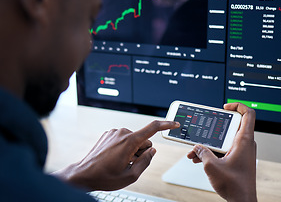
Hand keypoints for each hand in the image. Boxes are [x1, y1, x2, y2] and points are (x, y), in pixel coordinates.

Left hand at [53, 120, 179, 190]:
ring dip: (132, 150)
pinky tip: (114, 157)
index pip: (153, 128)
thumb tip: (152, 152)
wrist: (84, 174)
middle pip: (143, 140)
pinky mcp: (109, 134)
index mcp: (130, 141)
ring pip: (134, 140)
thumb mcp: (131, 175)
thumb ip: (146, 161)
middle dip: (141, 151)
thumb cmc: (105, 176)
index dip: (166, 125)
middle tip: (129, 163)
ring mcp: (115, 132)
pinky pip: (124, 139)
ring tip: (120, 161)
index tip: (175, 124)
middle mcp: (122, 133)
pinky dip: (124, 147)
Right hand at [187, 103, 256, 201]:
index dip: (237, 106)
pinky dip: (213, 152)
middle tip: (204, 130)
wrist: (242, 201)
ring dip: (210, 144)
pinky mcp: (238, 159)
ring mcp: (242, 152)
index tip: (224, 107)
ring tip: (196, 151)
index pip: (248, 114)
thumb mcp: (212, 166)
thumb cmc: (235, 185)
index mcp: (244, 140)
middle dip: (214, 129)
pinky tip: (200, 159)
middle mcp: (245, 144)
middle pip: (231, 127)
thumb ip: (203, 152)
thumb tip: (197, 147)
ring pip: (225, 141)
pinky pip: (225, 150)